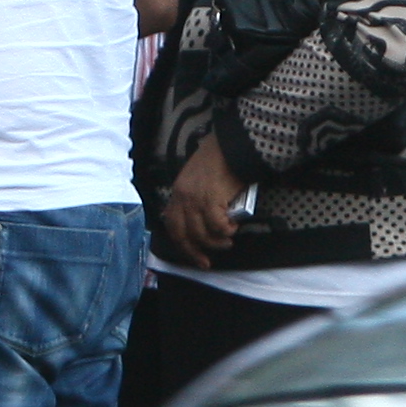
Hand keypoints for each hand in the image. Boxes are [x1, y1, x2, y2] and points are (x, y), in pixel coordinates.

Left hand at [158, 137, 245, 265]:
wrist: (230, 145)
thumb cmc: (219, 160)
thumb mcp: (198, 179)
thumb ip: (195, 198)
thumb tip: (201, 222)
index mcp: (178, 192)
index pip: (172, 225)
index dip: (182, 244)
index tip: (193, 256)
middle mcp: (182, 197)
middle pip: (183, 234)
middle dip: (194, 251)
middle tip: (207, 261)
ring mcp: (195, 199)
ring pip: (201, 233)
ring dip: (216, 242)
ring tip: (227, 241)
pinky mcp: (211, 199)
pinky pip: (217, 225)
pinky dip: (225, 230)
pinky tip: (233, 227)